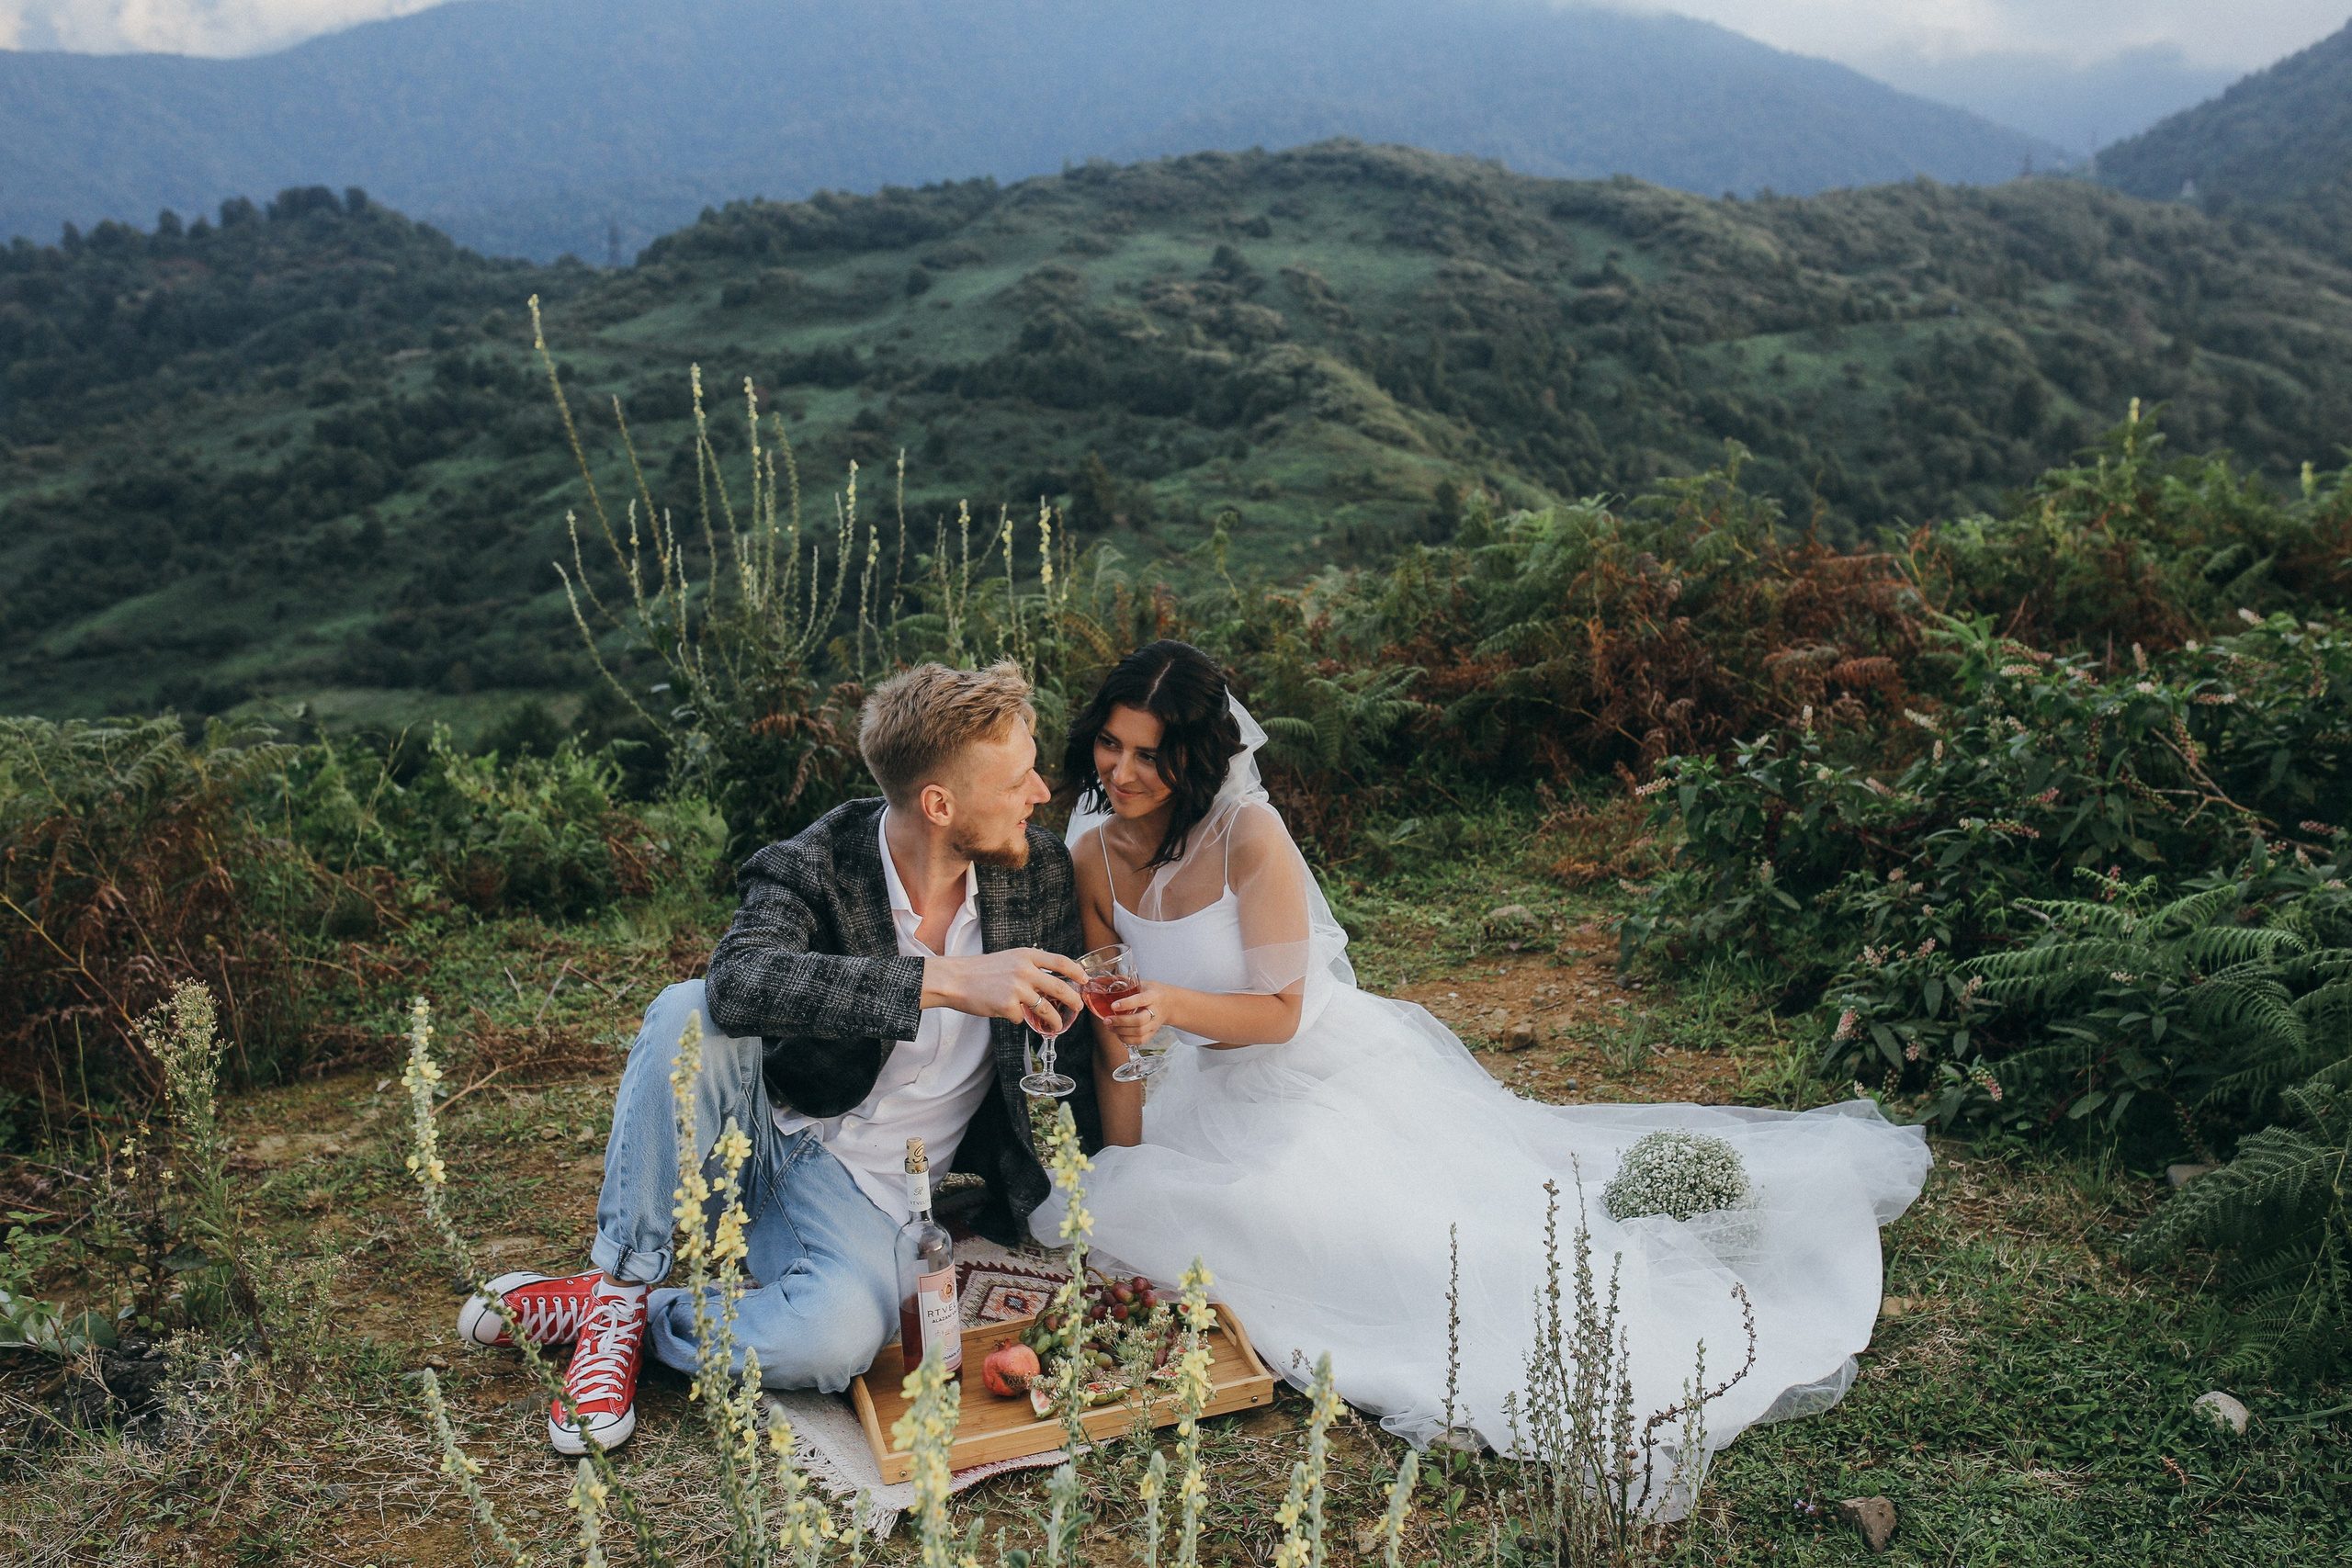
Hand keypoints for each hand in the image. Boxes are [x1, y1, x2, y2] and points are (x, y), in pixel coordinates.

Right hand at [923, 948, 1084, 1025]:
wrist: (955, 979)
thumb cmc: (981, 970)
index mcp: (1027, 955)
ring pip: (1046, 1009)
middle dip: (1073, 1001)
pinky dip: (1016, 1018)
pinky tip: (1006, 1012)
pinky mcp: (1007, 1006)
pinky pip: (1020, 1018)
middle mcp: (1025, 970)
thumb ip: (1029, 966)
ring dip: (1055, 1020)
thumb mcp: (1009, 958)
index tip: (1084, 980)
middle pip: (1060, 988)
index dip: (1076, 972)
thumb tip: (1051, 981)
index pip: (1060, 961)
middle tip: (1078, 1007)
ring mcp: (1017, 989)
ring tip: (1057, 1025)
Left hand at [1104, 979, 1179, 1048]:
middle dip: (1120, 1022)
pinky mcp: (1152, 1033)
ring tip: (1109, 1026)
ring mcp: (1154, 1024)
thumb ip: (1126, 983)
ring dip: (1121, 1031)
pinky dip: (1127, 1039)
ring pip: (1138, 1032)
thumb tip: (1105, 980)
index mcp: (1153, 996)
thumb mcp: (1143, 984)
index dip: (1126, 1004)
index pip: (1140, 1000)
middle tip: (1106, 1020)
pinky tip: (1118, 1033)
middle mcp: (1155, 1011)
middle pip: (1139, 1020)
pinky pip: (1140, 1040)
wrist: (1170, 1004)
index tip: (1113, 1006)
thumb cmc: (1153, 992)